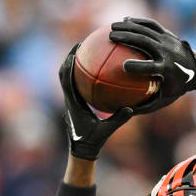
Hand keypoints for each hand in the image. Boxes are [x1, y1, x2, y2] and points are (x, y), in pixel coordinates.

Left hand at [59, 44, 131, 159]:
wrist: (82, 150)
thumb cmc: (93, 140)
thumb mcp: (108, 130)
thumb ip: (118, 119)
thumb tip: (131, 108)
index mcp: (73, 103)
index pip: (67, 80)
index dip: (69, 64)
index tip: (75, 51)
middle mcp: (69, 100)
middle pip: (63, 74)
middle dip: (69, 58)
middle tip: (79, 45)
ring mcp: (70, 101)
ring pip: (68, 79)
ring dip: (73, 66)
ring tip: (83, 54)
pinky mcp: (74, 104)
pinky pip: (76, 86)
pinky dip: (81, 77)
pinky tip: (93, 72)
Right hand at [109, 17, 195, 114]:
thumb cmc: (175, 88)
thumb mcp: (164, 99)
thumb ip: (144, 105)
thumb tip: (122, 110)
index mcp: (167, 70)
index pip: (151, 67)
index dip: (138, 66)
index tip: (123, 66)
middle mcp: (167, 53)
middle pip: (145, 42)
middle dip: (127, 38)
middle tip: (110, 38)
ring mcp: (168, 41)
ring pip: (146, 30)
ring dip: (128, 27)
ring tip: (111, 27)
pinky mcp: (168, 34)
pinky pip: (151, 25)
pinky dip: (137, 21)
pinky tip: (125, 21)